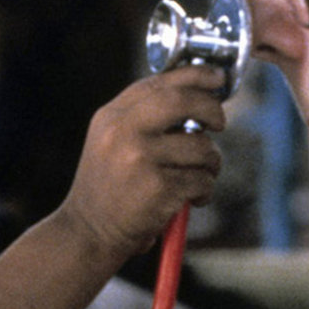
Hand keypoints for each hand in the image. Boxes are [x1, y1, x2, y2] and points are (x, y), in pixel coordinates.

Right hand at [60, 65, 224, 258]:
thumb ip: (142, 117)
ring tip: (199, 176)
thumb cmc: (108, 188)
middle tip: (220, 122)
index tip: (215, 76)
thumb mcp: (110, 142)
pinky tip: (192, 199)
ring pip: (201, 146)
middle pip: (182, 100)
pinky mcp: (158, 187)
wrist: (88, 232)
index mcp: (111, 116)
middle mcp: (123, 132)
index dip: (193, 75)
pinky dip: (205, 191)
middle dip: (211, 108)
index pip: (158, 83)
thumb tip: (195, 97)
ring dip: (211, 163)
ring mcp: (139, 159)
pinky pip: (202, 180)